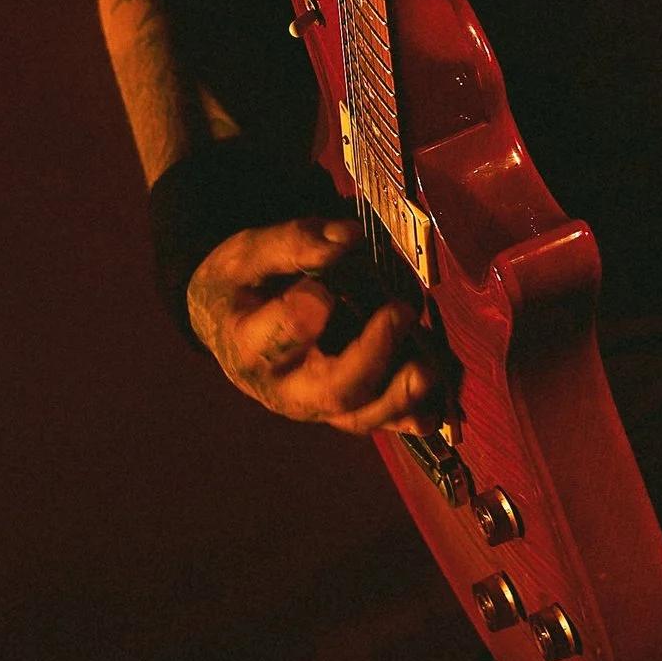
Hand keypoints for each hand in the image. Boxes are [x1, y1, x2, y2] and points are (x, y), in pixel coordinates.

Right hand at [186, 217, 440, 433]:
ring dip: (401, 396)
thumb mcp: (249, 254)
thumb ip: (295, 242)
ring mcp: (314, 406)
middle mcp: (282, 387)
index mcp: (249, 344)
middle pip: (333, 389)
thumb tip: (349, 236)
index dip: (309, 307)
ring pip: (360, 417)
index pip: (283, 334)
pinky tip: (434, 403)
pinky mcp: (340, 410)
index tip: (327, 277)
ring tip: (428, 367)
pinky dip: (409, 416)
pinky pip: (378, 424)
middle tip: (400, 310)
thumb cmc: (240, 285)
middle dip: (374, 354)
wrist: (227, 327)